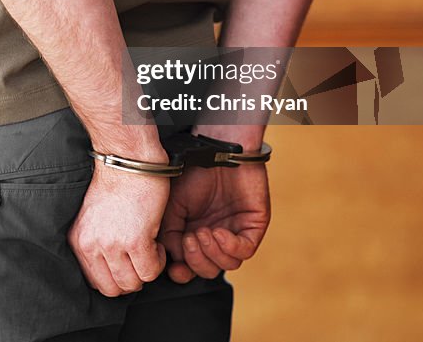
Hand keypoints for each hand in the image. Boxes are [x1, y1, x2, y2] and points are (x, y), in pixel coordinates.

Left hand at [68, 162, 169, 296]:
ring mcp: (112, 244)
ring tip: (148, 248)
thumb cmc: (116, 183)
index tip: (126, 264)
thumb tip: (112, 269)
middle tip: (140, 259)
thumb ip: (97, 243)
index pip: (95, 282)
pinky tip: (156, 241)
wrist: (128, 160)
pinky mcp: (135, 240)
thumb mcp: (94, 218)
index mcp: (79, 240)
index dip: (115, 277)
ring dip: (146, 270)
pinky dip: (158, 261)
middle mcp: (91, 245)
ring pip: (133, 283)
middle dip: (131, 278)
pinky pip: (150, 271)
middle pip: (113, 289)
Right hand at [159, 163, 269, 281]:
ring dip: (211, 253)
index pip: (190, 266)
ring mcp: (234, 232)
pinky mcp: (253, 226)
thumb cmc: (193, 171)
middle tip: (188, 241)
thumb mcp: (170, 205)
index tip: (174, 269)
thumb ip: (168, 234)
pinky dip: (229, 247)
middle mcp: (214, 236)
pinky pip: (245, 250)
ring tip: (202, 232)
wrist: (215, 149)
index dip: (183, 272)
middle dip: (196, 261)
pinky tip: (218, 232)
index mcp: (193, 234)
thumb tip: (174, 259)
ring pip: (227, 264)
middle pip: (208, 269)